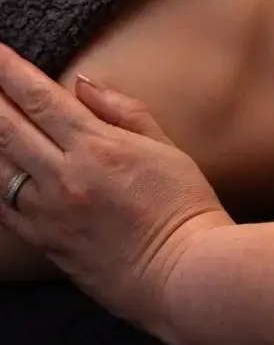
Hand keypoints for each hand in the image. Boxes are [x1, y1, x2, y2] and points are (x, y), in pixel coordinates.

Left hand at [0, 46, 231, 333]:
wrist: (184, 271)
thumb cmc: (185, 206)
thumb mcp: (167, 147)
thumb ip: (124, 112)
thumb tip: (84, 84)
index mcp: (99, 148)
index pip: (42, 100)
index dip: (12, 73)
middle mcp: (65, 177)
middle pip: (7, 128)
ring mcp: (49, 212)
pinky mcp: (44, 241)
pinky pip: (0, 206)